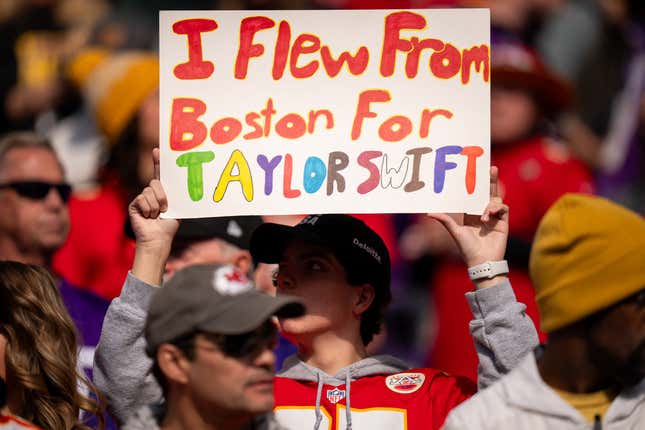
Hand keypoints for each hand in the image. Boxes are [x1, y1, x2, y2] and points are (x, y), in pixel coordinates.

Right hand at [128, 148, 178, 249]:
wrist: (159, 238)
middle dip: (162, 196)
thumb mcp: (176, 207)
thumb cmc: (169, 225)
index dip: (158, 162)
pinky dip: (148, 210)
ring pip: (149, 192)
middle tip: (165, 209)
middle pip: (155, 183)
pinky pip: (142, 199)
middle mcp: (150, 193)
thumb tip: (185, 182)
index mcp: (162, 192)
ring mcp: (141, 198)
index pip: (159, 174)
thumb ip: (176, 195)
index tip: (158, 150)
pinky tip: (148, 217)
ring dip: (156, 206)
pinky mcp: (134, 204)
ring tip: (156, 216)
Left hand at [427, 166, 508, 282]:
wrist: (482, 262)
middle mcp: (482, 212)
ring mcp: (494, 217)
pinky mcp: (503, 222)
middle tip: (491, 168)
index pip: (472, 194)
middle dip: (490, 180)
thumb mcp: (454, 231)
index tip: (474, 170)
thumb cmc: (466, 248)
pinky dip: (496, 209)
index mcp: (470, 213)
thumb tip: (428, 212)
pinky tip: (488, 217)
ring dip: (490, 203)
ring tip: (484, 215)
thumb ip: (444, 220)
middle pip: (487, 192)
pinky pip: (503, 208)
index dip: (474, 183)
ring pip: (496, 199)